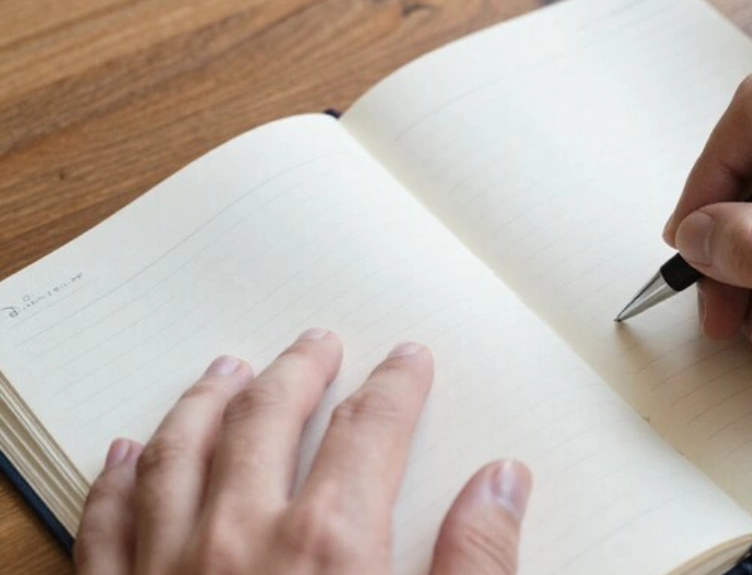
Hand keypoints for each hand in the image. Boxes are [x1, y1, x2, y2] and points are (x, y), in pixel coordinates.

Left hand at [75, 329, 531, 574]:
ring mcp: (165, 568)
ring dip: (205, 399)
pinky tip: (127, 451)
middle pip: (269, 417)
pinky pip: (104, 521)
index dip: (396, 385)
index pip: (372, 428)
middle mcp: (240, 537)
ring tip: (225, 369)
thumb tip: (504, 482)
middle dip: (299, 370)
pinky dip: (116, 477)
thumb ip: (476, 563)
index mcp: (331, 545)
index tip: (407, 360)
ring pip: (179, 449)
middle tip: (316, 342)